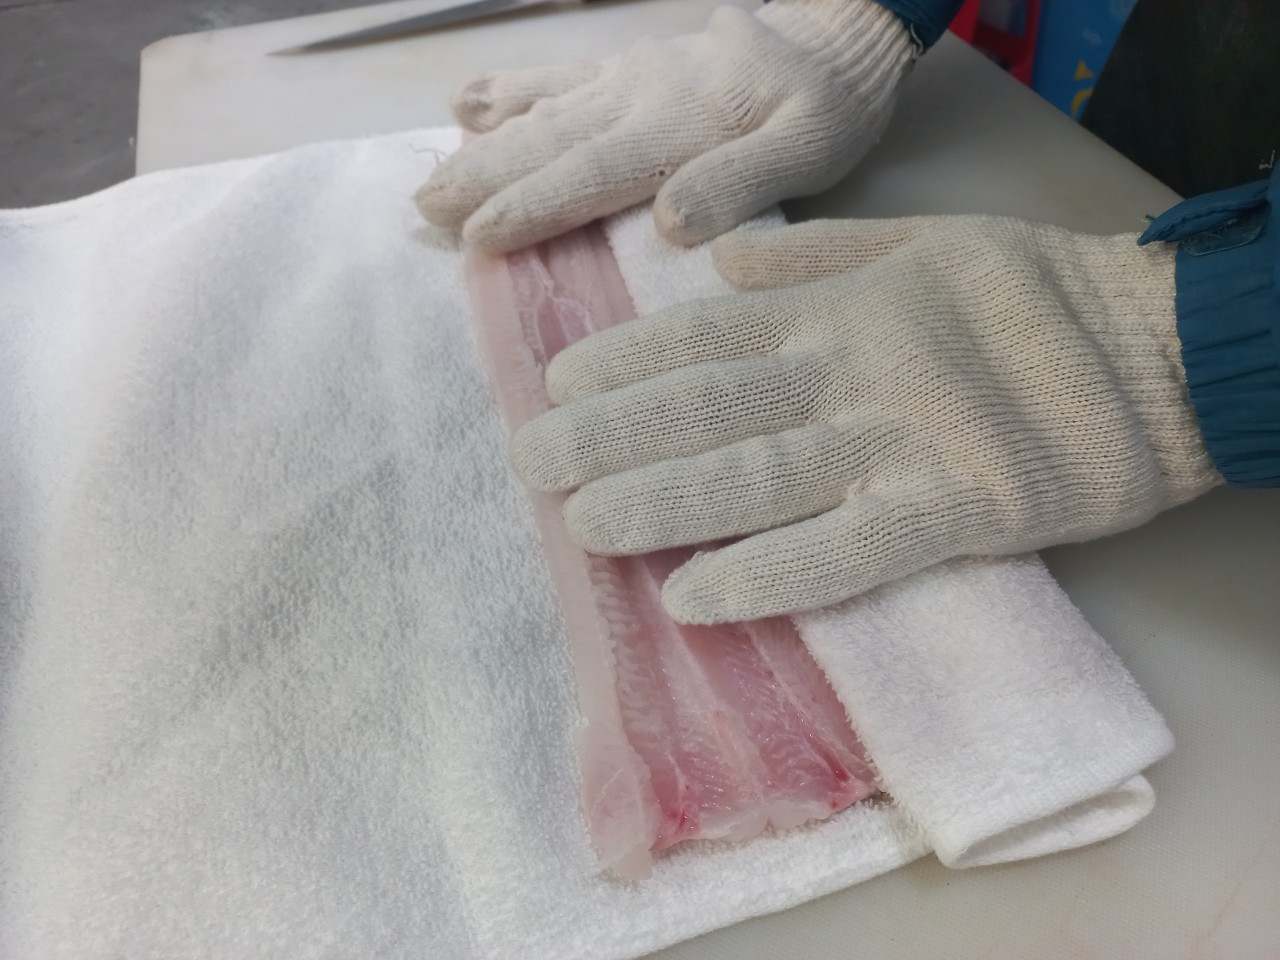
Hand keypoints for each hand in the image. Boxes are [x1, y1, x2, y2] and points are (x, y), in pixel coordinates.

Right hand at [415, 0, 912, 250]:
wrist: (837, 40)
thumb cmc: (827, 109)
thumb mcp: (809, 150)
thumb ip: (740, 182)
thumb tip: (669, 221)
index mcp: (676, 124)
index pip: (589, 172)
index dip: (531, 206)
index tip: (476, 235)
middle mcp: (636, 96)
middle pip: (546, 141)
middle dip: (483, 178)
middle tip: (425, 211)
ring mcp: (626, 77)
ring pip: (541, 111)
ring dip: (483, 146)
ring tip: (432, 177)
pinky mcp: (627, 68)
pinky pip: (557, 78)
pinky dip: (508, 90)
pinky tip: (467, 101)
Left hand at [512, 217, 1220, 622]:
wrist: (1154, 357)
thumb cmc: (1027, 300)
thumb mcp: (918, 242)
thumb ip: (812, 254)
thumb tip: (714, 261)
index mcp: (835, 307)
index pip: (702, 335)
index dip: (622, 362)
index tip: (553, 389)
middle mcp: (847, 371)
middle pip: (706, 405)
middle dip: (609, 436)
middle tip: (528, 465)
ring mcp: (894, 444)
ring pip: (755, 474)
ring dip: (659, 501)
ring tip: (581, 528)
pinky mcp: (949, 513)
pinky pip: (843, 552)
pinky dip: (767, 574)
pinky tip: (694, 600)